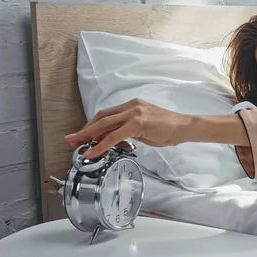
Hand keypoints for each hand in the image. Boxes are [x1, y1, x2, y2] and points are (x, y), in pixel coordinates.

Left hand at [65, 98, 190, 158]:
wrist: (184, 127)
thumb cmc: (168, 129)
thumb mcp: (144, 130)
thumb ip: (128, 133)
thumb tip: (113, 141)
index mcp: (133, 106)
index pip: (107, 115)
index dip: (92, 125)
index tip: (82, 135)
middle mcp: (131, 106)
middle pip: (101, 118)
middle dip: (84, 129)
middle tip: (71, 139)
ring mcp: (134, 113)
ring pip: (104, 125)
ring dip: (88, 136)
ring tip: (77, 145)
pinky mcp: (138, 123)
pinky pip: (114, 135)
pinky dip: (102, 144)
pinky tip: (94, 151)